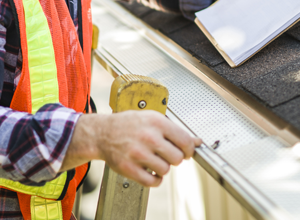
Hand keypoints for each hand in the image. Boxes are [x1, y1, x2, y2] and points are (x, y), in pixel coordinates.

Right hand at [63, 111, 201, 186]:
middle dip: (174, 158)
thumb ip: (174, 130)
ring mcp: (138, 153)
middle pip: (177, 158)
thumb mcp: (152, 118)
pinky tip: (150, 171)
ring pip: (166, 170)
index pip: (185, 141)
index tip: (187, 151)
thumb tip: (196, 142)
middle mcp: (148, 137)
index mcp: (156, 122)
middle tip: (167, 154)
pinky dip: (155, 179)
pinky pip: (153, 182)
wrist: (102, 133)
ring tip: (154, 160)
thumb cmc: (128, 124)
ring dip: (162, 167)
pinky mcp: (130, 168)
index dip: (189, 149)